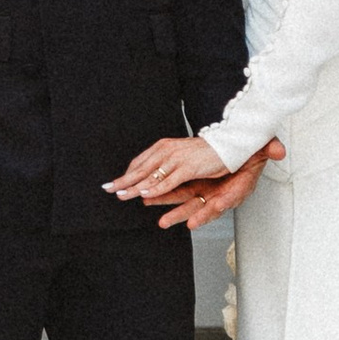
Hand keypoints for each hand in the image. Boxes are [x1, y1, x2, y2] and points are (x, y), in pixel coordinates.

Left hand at [105, 133, 225, 206]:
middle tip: (109, 189)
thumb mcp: (182, 155)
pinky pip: (168, 181)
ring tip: (121, 195)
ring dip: (134, 186)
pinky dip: (155, 189)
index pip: (141, 162)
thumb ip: (167, 163)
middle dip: (124, 180)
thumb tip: (151, 173)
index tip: (114, 183)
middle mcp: (168, 152)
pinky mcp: (188, 168)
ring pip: (151, 176)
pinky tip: (144, 195)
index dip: (127, 173)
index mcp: (166, 148)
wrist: (229, 144)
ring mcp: (177, 160)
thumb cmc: (207, 152)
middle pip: (141, 169)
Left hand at [150, 141, 280, 233]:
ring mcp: (207, 193)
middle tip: (182, 223)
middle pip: (206, 208)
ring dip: (174, 212)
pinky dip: (167, 197)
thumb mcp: (263, 149)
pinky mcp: (196, 188)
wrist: (239, 154)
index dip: (219, 206)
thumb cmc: (250, 155)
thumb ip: (271, 149)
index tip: (212, 211)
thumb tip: (281, 151)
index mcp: (239, 187)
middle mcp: (221, 194)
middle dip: (193, 217)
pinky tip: (152, 198)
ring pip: (188, 204)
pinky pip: (179, 195)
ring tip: (161, 220)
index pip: (230, 198)